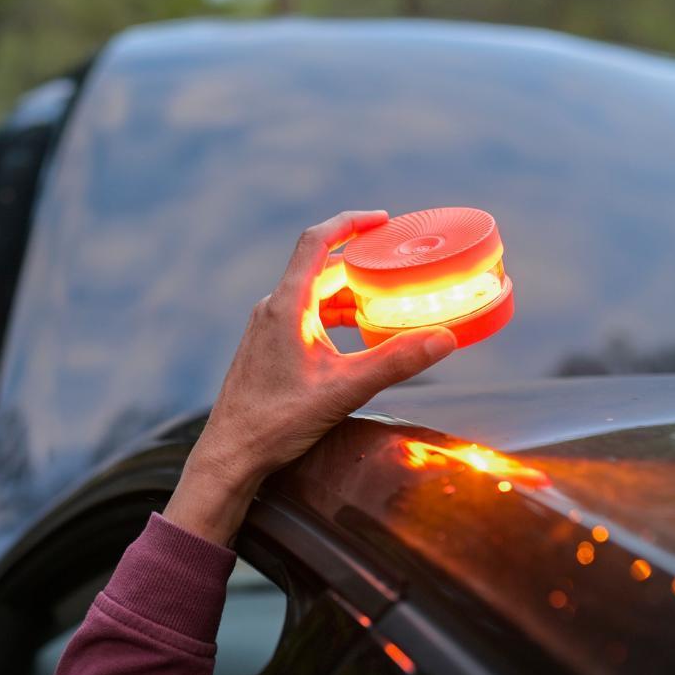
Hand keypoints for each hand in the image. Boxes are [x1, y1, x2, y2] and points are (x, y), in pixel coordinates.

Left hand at [164, 210, 457, 544]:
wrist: (231, 454)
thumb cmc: (275, 421)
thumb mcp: (345, 389)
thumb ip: (396, 361)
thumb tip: (444, 338)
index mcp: (287, 306)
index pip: (316, 241)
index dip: (350, 222)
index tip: (382, 219)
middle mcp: (273, 308)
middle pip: (321, 268)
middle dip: (361, 264)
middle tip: (398, 265)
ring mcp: (268, 328)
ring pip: (314, 295)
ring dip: (349, 293)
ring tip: (386, 300)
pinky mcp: (268, 347)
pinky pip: (305, 316)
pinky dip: (334, 315)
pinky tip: (357, 333)